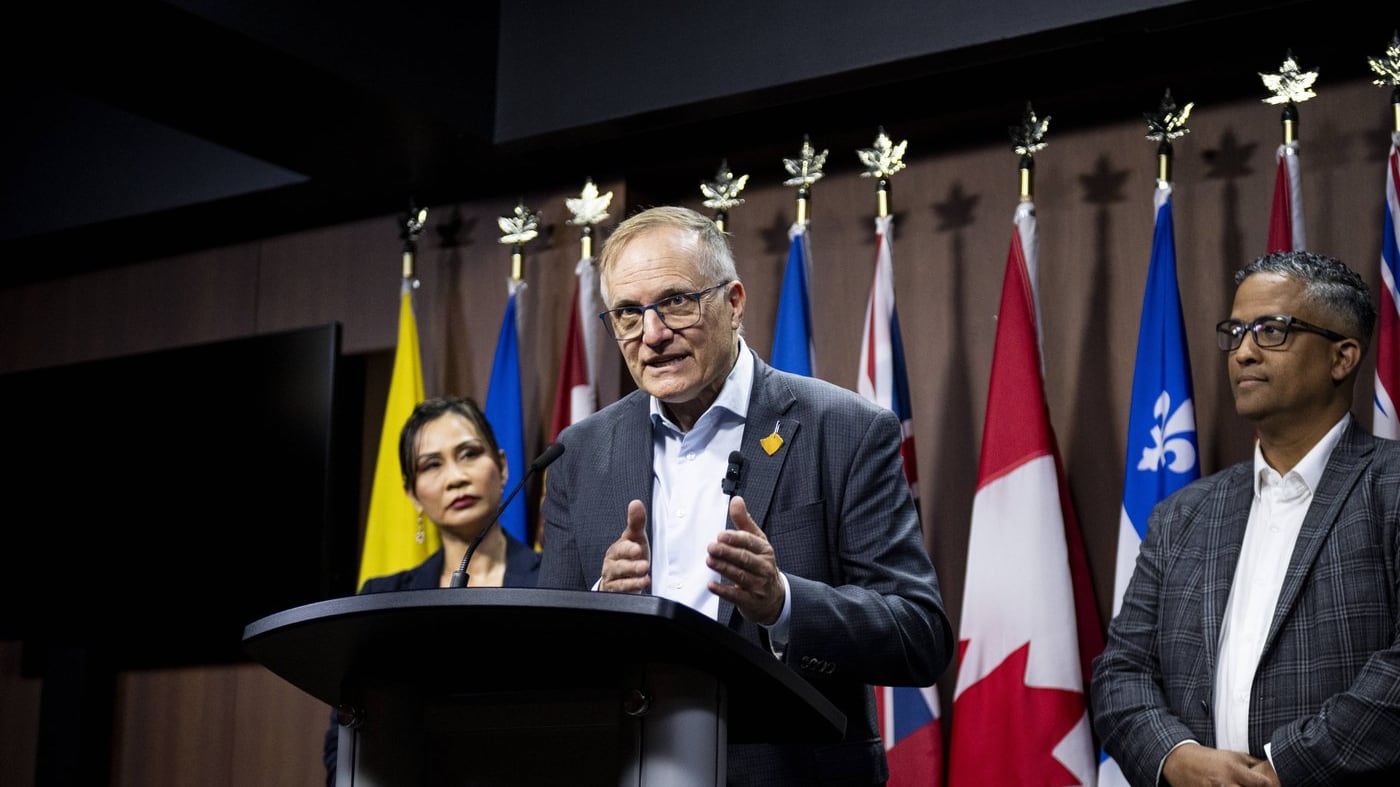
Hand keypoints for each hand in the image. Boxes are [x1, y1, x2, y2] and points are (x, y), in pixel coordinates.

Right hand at [600, 499, 649, 592]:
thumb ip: (636, 522)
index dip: (628, 549)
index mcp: (616, 550)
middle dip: (631, 566)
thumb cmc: (630, 555)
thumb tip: (636, 503)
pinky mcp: (617, 592)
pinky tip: (643, 584)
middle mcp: (612, 565)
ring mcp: (614, 580)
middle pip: (618, 566)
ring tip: (645, 577)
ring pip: (620, 580)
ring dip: (633, 579)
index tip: (637, 548)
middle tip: (644, 565)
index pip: (620, 548)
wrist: (624, 577)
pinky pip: (622, 591)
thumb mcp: (635, 538)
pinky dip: (632, 588)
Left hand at [706, 496, 783, 624]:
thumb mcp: (757, 541)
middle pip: (745, 558)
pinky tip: (711, 584)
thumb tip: (736, 500)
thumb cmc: (761, 565)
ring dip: (723, 568)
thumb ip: (744, 521)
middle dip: (727, 552)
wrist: (774, 597)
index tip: (721, 535)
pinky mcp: (751, 601)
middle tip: (711, 547)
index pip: (750, 542)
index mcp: (765, 550)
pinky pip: (736, 595)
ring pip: (740, 575)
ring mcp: (759, 585)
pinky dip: (723, 590)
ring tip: (710, 561)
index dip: (735, 538)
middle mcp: (764, 567)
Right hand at [1162, 742, 1278, 786]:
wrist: (1181, 761)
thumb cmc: (1210, 758)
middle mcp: (1226, 783)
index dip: (1269, 786)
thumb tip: (1271, 771)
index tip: (1272, 786)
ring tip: (1238, 786)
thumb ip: (1252, 764)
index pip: (1262, 784)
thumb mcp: (1232, 755)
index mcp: (1234, 769)